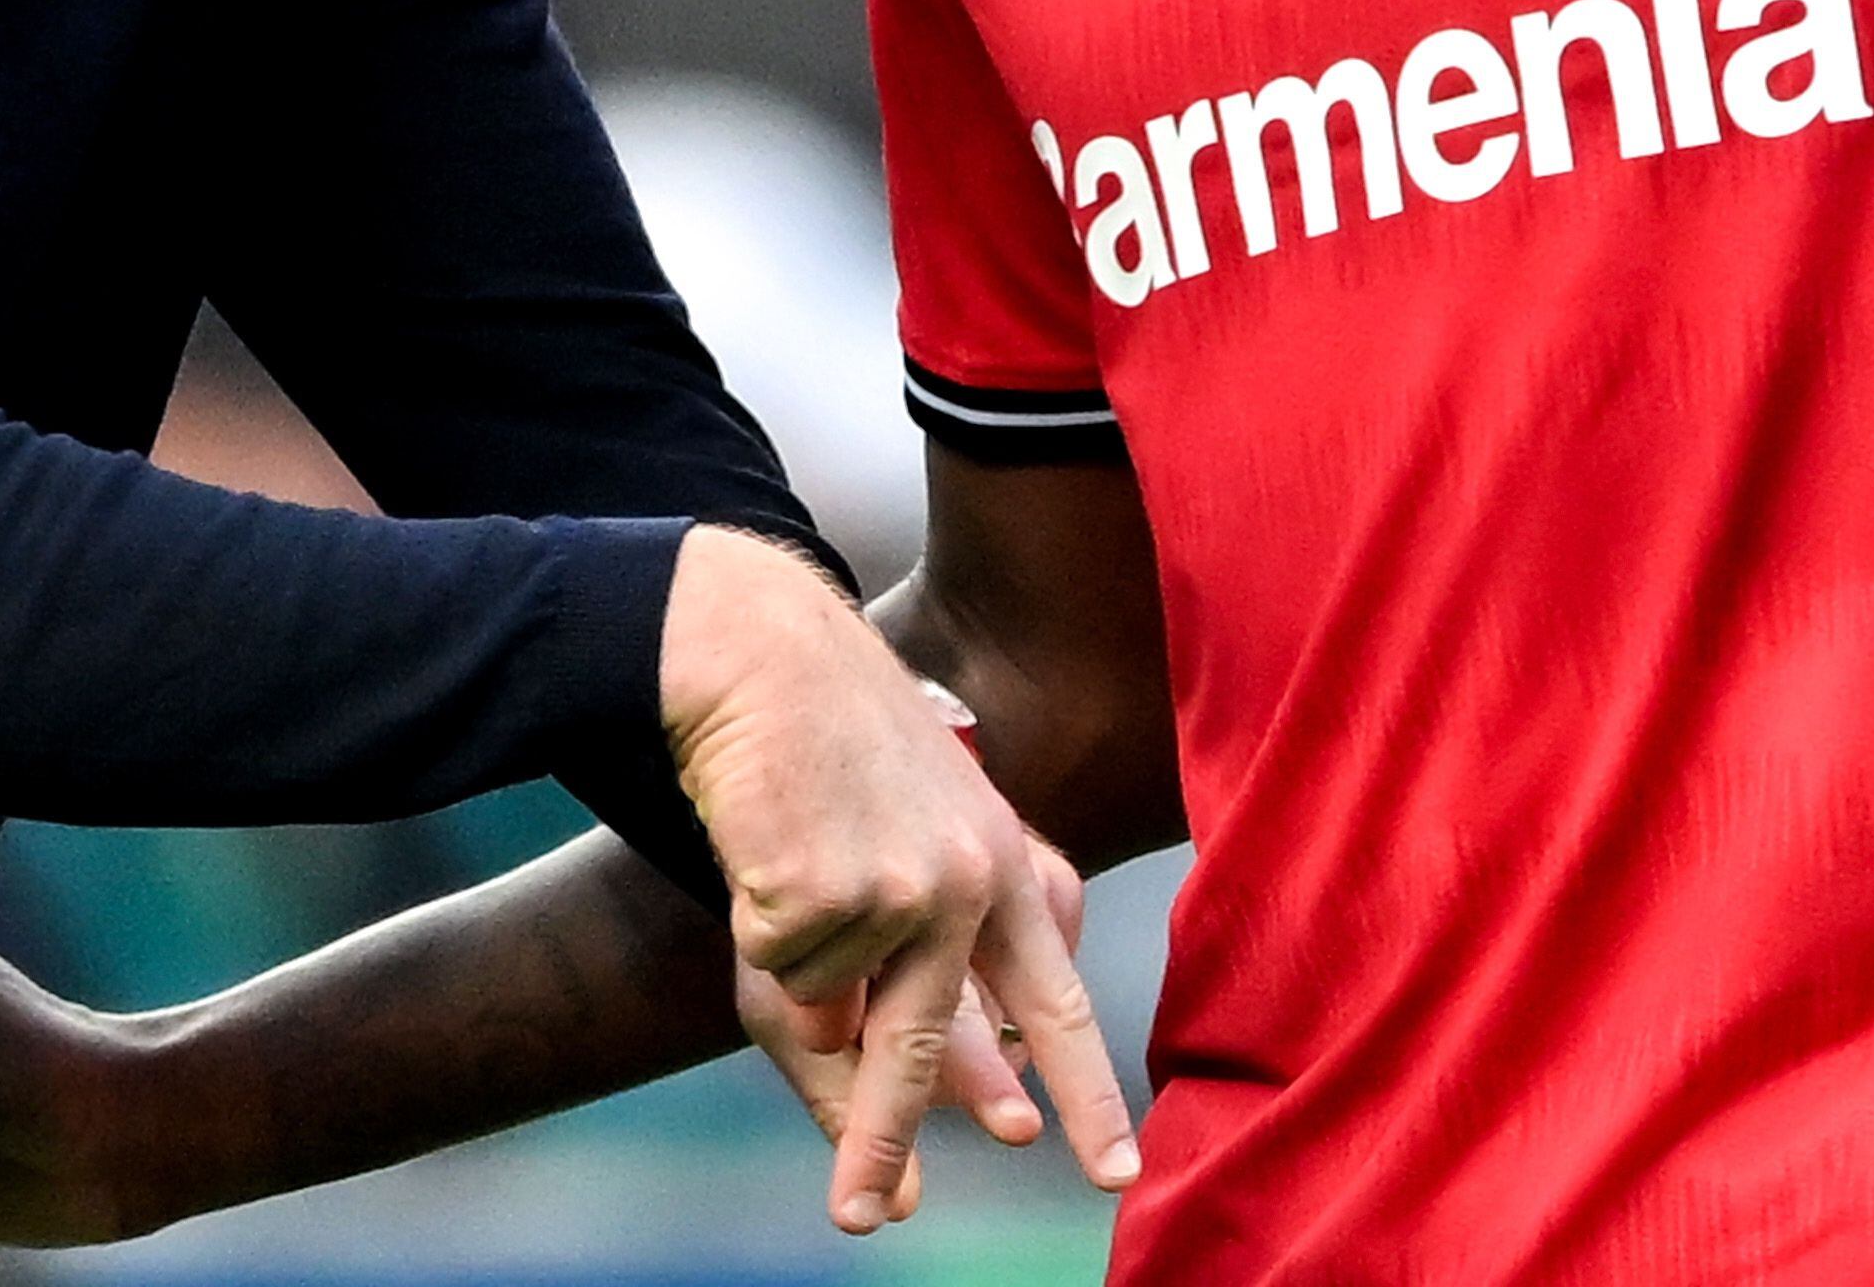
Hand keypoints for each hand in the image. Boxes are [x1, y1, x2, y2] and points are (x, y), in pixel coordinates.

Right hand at [662, 527, 1138, 1231]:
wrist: (763, 655)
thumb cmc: (833, 765)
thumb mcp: (902, 861)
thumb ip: (919, 991)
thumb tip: (915, 1144)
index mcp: (1010, 867)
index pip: (1056, 1000)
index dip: (1087, 1094)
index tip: (1116, 1176)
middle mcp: (971, 882)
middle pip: (929, 1048)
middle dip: (884, 1137)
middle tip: (862, 1219)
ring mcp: (900, 886)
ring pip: (827, 1012)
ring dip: (790, 972)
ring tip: (794, 866)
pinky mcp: (824, 889)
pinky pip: (777, 975)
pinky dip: (757, 934)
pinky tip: (767, 849)